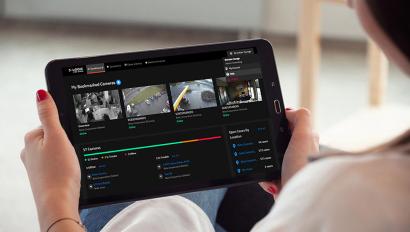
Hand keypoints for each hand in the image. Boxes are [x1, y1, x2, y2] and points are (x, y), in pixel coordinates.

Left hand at [21, 90, 80, 230]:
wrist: (59, 203)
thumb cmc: (58, 173)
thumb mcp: (57, 137)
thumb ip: (49, 114)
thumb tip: (41, 93)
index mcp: (31, 138)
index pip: (53, 123)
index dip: (66, 131)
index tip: (70, 142)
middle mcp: (29, 151)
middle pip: (56, 137)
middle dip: (68, 144)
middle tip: (72, 155)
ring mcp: (36, 165)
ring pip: (59, 152)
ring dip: (68, 156)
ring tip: (70, 166)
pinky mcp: (44, 177)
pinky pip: (59, 164)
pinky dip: (66, 167)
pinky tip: (69, 174)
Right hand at [259, 108, 318, 196]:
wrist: (300, 199)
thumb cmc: (303, 169)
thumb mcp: (304, 136)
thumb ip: (301, 117)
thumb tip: (289, 110)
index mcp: (306, 139)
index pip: (289, 123)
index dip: (278, 121)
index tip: (268, 123)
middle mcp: (300, 153)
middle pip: (276, 140)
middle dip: (267, 144)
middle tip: (267, 149)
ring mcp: (290, 167)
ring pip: (268, 157)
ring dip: (264, 163)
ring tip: (270, 170)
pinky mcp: (283, 180)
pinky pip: (267, 174)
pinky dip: (265, 178)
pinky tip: (270, 182)